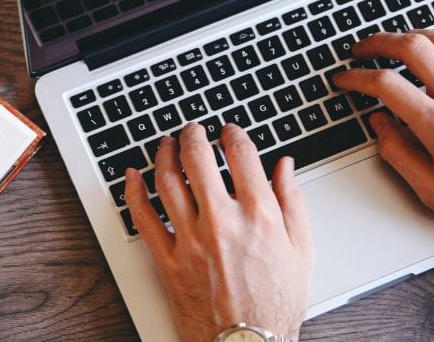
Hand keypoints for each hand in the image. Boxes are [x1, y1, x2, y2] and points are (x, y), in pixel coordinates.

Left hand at [124, 123, 313, 340]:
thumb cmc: (276, 304)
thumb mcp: (301, 251)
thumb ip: (293, 202)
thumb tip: (285, 167)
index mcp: (259, 216)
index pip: (241, 155)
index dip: (232, 134)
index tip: (228, 131)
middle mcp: (222, 223)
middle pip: (197, 159)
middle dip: (193, 135)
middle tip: (192, 130)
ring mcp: (191, 240)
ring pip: (167, 182)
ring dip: (163, 155)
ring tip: (166, 144)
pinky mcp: (168, 260)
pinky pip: (142, 218)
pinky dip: (133, 192)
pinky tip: (133, 177)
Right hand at [334, 30, 433, 257]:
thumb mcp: (433, 192)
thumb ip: (399, 155)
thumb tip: (379, 125)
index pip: (386, 85)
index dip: (357, 77)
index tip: (346, 79)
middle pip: (413, 49)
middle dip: (379, 42)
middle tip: (363, 48)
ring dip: (414, 35)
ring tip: (397, 42)